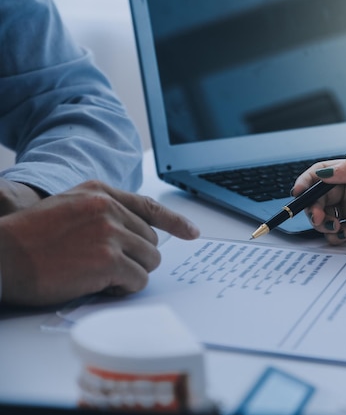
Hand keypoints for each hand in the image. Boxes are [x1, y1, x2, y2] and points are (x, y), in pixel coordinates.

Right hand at [0, 180, 199, 305]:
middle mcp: (108, 208)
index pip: (148, 206)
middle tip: (106, 267)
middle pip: (151, 241)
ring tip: (98, 275)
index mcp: (99, 192)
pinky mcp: (108, 260)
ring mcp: (110, 233)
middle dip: (136, 257)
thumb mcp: (68, 208)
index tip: (192, 232)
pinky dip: (123, 288)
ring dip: (130, 274)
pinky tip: (98, 285)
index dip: (175, 221)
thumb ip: (102, 212)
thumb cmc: (29, 239)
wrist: (0, 255)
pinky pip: (138, 280)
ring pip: (149, 261)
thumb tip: (137, 233)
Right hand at [292, 158, 345, 246]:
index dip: (307, 181)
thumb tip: (324, 172)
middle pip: (321, 196)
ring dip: (321, 221)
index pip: (325, 173)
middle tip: (319, 216)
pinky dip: (333, 235)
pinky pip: (338, 233)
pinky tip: (343, 235)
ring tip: (332, 227)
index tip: (298, 193)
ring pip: (326, 215)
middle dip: (313, 206)